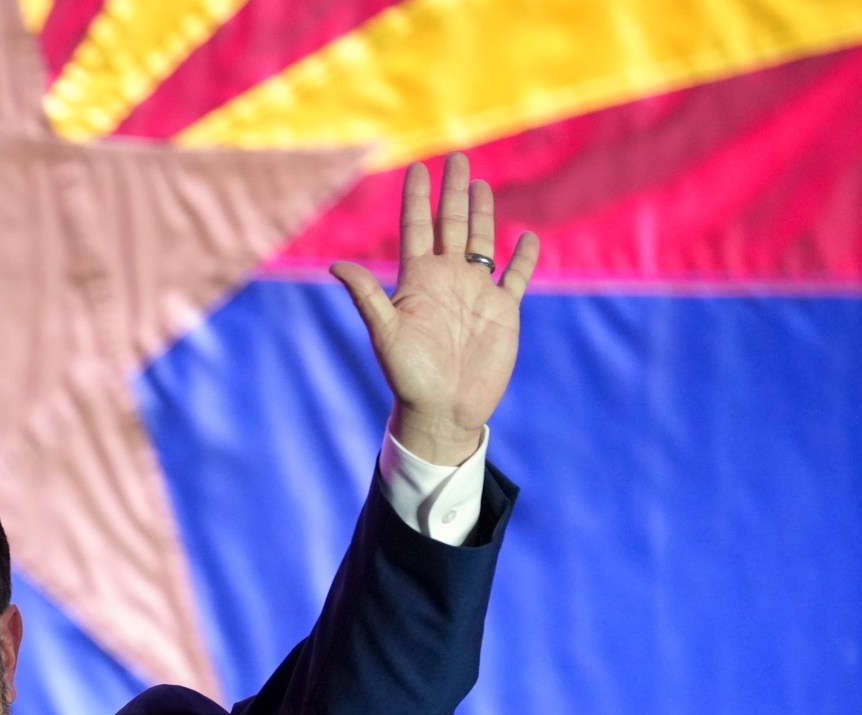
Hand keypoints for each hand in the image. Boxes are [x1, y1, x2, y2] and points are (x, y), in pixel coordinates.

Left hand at [332, 153, 538, 464]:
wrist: (443, 409)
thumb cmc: (408, 375)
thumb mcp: (386, 333)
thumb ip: (367, 297)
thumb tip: (335, 266)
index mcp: (417, 279)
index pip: (418, 227)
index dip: (418, 198)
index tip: (417, 168)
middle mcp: (446, 279)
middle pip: (451, 224)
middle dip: (454, 192)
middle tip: (457, 158)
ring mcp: (476, 292)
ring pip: (481, 242)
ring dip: (482, 214)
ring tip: (480, 185)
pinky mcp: (502, 310)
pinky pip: (514, 276)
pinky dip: (522, 258)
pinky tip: (526, 238)